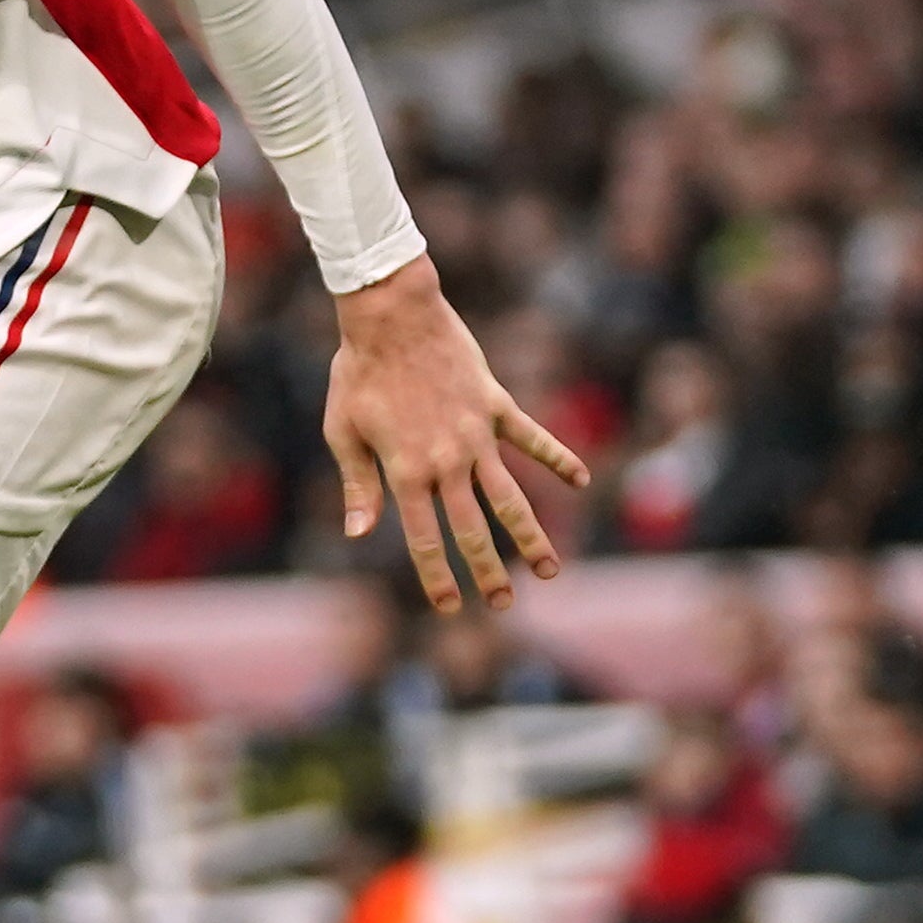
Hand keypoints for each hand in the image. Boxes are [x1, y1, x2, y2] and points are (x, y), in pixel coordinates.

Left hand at [320, 258, 588, 612]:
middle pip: (473, 528)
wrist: (392, 315)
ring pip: (510, 496)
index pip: (424, 538)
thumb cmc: (358, 373)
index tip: (450, 607)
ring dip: (531, 535)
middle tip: (503, 607)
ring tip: (550, 571)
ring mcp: (476, 434)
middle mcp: (447, 460)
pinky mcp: (495, 406)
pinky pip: (532, 438)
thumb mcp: (343, 431)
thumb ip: (358, 485)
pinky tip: (579, 482)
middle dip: (488, 571)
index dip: (437, 576)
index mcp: (406, 471)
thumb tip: (357, 535)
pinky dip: (557, 458)